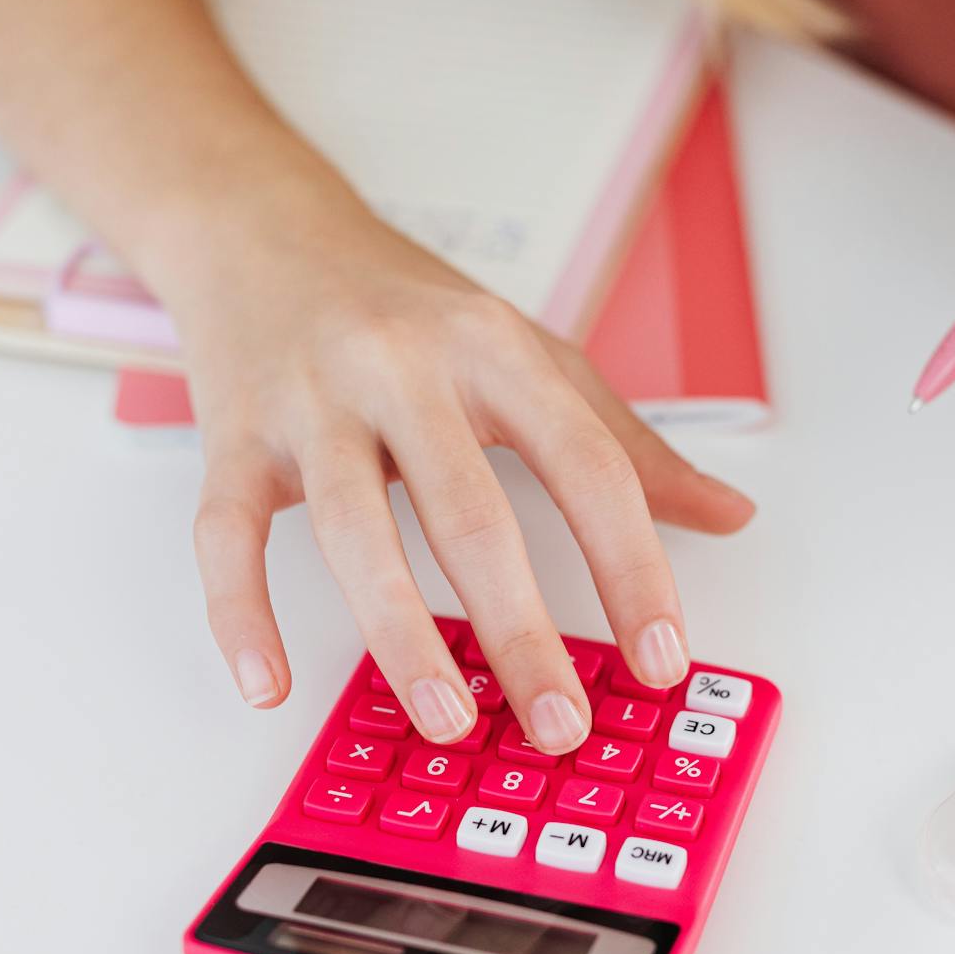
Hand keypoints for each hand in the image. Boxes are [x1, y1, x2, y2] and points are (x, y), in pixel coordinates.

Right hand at [156, 177, 754, 753]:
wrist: (261, 229)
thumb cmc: (405, 306)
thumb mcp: (529, 353)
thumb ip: (624, 444)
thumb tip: (729, 516)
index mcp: (493, 350)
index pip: (586, 467)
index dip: (632, 569)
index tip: (661, 661)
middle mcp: (402, 369)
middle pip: (471, 513)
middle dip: (521, 631)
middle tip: (560, 724)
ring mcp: (311, 404)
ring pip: (352, 531)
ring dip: (401, 638)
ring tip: (448, 721)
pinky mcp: (232, 437)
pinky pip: (226, 536)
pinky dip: (239, 614)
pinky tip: (268, 685)